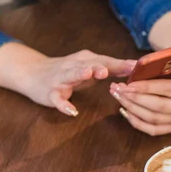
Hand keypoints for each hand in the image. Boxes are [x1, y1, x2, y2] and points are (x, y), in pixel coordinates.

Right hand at [0, 43, 135, 115]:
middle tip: (112, 69)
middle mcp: (74, 66)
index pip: (106, 60)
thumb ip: (111, 68)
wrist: (32, 73)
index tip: (138, 66)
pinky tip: (71, 111)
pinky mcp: (50, 92)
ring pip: (71, 74)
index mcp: (86, 60)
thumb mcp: (89, 67)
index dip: (121, 64)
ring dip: (80, 73)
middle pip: (89, 64)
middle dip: (101, 66)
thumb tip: (136, 68)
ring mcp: (61, 78)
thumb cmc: (67, 71)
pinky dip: (63, 105)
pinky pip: (57, 99)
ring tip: (90, 74)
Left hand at [109, 47, 170, 135]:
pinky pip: (154, 130)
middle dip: (134, 98)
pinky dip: (137, 122)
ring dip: (132, 108)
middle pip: (158, 107)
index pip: (170, 90)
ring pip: (153, 119)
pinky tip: (125, 111)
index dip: (148, 88)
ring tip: (117, 95)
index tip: (129, 83)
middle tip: (118, 88)